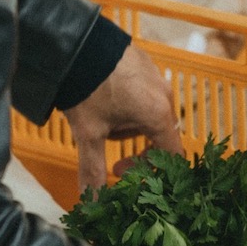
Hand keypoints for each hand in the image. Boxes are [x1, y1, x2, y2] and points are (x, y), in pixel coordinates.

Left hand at [62, 43, 182, 190]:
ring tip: (98, 114)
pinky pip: (142, 92)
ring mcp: (156, 76)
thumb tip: (92, 201)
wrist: (75, 43)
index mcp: (158, 115)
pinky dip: (126, 101)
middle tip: (104, 142)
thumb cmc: (87, 87)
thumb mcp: (89, 133)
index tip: (121, 171)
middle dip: (131, 144)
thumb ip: (94, 169)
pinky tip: (102, 96)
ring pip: (147, 112)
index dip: (149, 171)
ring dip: (126, 122)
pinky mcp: (144, 63)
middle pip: (158, 134)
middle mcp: (164, 94)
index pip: (171, 155)